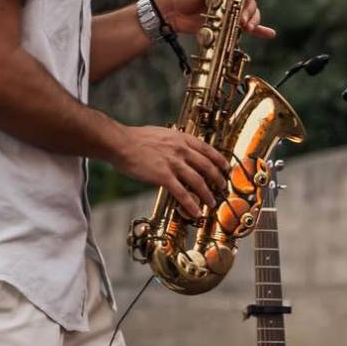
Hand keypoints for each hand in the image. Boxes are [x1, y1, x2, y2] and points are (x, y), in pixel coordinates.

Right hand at [109, 126, 230, 217]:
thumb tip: (182, 147)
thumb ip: (175, 141)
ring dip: (208, 194)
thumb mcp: (162, 133)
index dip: (220, 160)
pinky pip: (182, 193)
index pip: (208, 150)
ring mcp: (173, 163)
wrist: (121, 143)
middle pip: (207, 167)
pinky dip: (191, 204)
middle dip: (218, 179)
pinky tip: (196, 212)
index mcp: (182, 138)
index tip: (226, 168)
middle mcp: (181, 150)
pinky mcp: (163, 176)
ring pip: (198, 181)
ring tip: (212, 203)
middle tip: (222, 188)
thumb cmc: (137, 138)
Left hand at [156, 0, 275, 38]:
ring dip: (253, 20)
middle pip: (252, 0)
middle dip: (249, 9)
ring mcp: (234, 11)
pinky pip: (250, 27)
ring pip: (252, 13)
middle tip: (241, 18)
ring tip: (246, 27)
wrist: (175, 13)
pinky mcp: (231, 24)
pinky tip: (270, 34)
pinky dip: (261, 30)